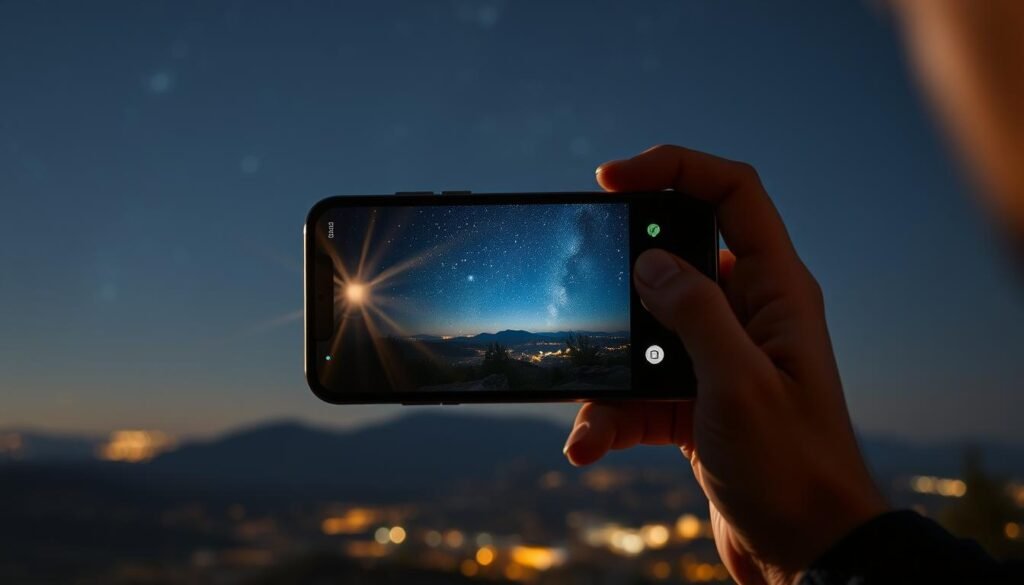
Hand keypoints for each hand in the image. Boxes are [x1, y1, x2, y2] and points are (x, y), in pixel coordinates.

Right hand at [563, 145, 887, 584]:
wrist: (809, 554)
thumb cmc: (793, 470)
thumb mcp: (738, 384)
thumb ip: (693, 313)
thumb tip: (646, 262)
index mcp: (775, 293)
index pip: (732, 195)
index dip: (675, 169)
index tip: (611, 179)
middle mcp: (748, 316)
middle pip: (675, 261)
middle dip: (624, 283)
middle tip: (588, 298)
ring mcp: (719, 360)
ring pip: (646, 336)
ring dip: (609, 374)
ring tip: (585, 415)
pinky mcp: (695, 402)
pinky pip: (639, 391)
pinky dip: (610, 416)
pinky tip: (588, 444)